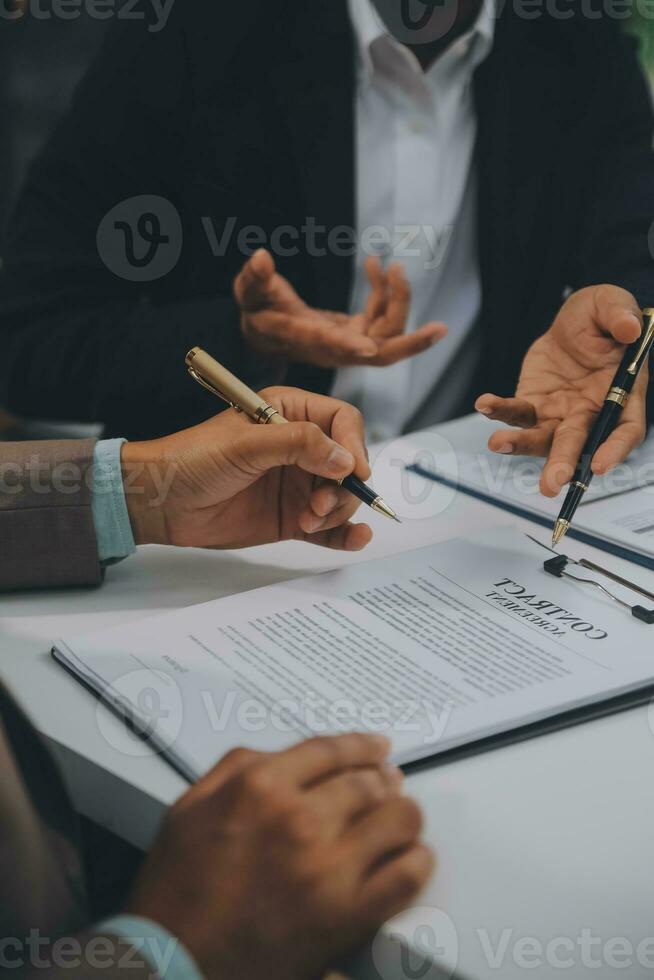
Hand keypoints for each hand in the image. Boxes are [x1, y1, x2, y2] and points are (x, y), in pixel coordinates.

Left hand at [122, 387, 372, 551]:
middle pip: (348, 463)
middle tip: (320, 504)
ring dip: (336, 511)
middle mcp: (299, 447)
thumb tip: (344, 459)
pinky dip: (345, 534)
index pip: (343, 421)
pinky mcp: (292, 517)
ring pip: (341, 497)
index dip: (354, 444)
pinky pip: (328, 527)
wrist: (162, 502)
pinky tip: (357, 539)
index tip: (353, 470)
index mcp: (290, 413)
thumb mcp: (246, 443)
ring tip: (308, 520)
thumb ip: (297, 444)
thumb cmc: (193, 459)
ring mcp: (297, 484)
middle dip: (343, 486)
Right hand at [126, 734, 433, 979]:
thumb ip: (235, 769)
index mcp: (258, 787)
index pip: (329, 750)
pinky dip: (416, 862)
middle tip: (392, 783)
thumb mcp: (189, 807)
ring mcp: (326, 867)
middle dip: (384, 779)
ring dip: (403, 815)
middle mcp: (297, 818)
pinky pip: (405, 876)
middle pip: (368, 782)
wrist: (172, 963)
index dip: (361, 746)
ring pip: (396, 820)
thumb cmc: (175, 892)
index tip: (377, 748)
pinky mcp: (345, 915)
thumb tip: (282, 755)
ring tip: (401, 818)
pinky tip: (412, 858)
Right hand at [235, 248, 446, 367]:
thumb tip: (261, 257)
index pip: (332, 346)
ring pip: (387, 331)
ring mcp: (349, 342)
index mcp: (307, 339)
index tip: (369, 348)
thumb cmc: (256, 311)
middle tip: (439, 329)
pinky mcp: (356, 333)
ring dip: (398, 299)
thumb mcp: (248, 294)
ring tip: (392, 266)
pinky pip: (381, 315)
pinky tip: (376, 265)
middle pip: (380, 355)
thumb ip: (253, 278)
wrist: (266, 332)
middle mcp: (334, 347)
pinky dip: (385, 291)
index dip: (351, 347)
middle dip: (410, 344)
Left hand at [475, 286, 647, 496]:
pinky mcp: (534, 404)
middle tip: (551, 484)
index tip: (600, 465)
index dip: (615, 450)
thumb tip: (629, 329)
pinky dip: (500, 410)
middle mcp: (591, 412)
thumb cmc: (602, 317)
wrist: (574, 320)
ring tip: (498, 444)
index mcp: (622, 395)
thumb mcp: (613, 305)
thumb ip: (621, 316)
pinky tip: (484, 405)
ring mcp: (560, 413)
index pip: (625, 430)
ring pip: (542, 437)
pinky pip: (516, 412)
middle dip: (564, 464)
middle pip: (578, 443)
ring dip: (521, 445)